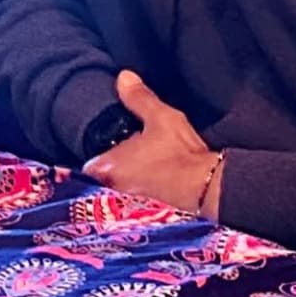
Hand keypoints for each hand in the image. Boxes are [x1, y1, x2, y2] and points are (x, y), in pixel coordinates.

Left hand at [76, 70, 226, 218]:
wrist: (208, 187)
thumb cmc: (181, 154)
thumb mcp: (160, 117)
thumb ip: (138, 98)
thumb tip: (124, 78)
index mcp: (107, 168)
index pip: (88, 165)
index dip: (99, 156)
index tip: (109, 149)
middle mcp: (112, 191)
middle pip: (100, 182)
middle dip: (111, 172)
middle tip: (128, 160)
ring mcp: (127, 208)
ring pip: (117, 194)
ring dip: (125, 185)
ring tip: (143, 173)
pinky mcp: (145, 218)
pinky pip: (132, 206)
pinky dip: (139, 198)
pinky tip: (154, 187)